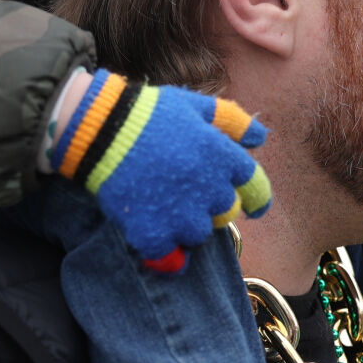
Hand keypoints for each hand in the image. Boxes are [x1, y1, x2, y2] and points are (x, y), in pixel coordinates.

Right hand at [48, 69, 271, 272]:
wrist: (100, 128)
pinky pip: (170, 257)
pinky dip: (164, 251)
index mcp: (221, 156)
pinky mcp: (153, 233)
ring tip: (162, 205)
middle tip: (185, 191)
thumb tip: (261, 136)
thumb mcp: (194, 105)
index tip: (254, 206)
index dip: (257, 198)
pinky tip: (153, 234)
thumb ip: (232, 120)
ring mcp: (181, 214)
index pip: (255, 186)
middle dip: (211, 204)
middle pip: (225, 213)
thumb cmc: (149, 112)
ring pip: (198, 234)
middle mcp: (208, 188)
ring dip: (185, 224)